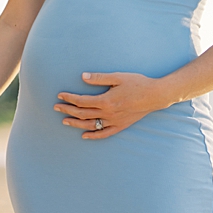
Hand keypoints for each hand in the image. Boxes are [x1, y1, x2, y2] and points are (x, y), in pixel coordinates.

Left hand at [54, 72, 170, 138]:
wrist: (155, 95)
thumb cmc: (138, 83)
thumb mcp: (118, 77)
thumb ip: (100, 78)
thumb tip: (83, 76)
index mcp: (106, 100)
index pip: (82, 101)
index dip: (69, 98)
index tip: (60, 95)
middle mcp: (108, 113)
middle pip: (83, 113)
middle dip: (68, 110)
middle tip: (56, 108)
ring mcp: (114, 121)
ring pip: (91, 125)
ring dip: (76, 123)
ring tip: (64, 121)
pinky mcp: (120, 126)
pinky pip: (104, 134)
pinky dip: (93, 135)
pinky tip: (83, 135)